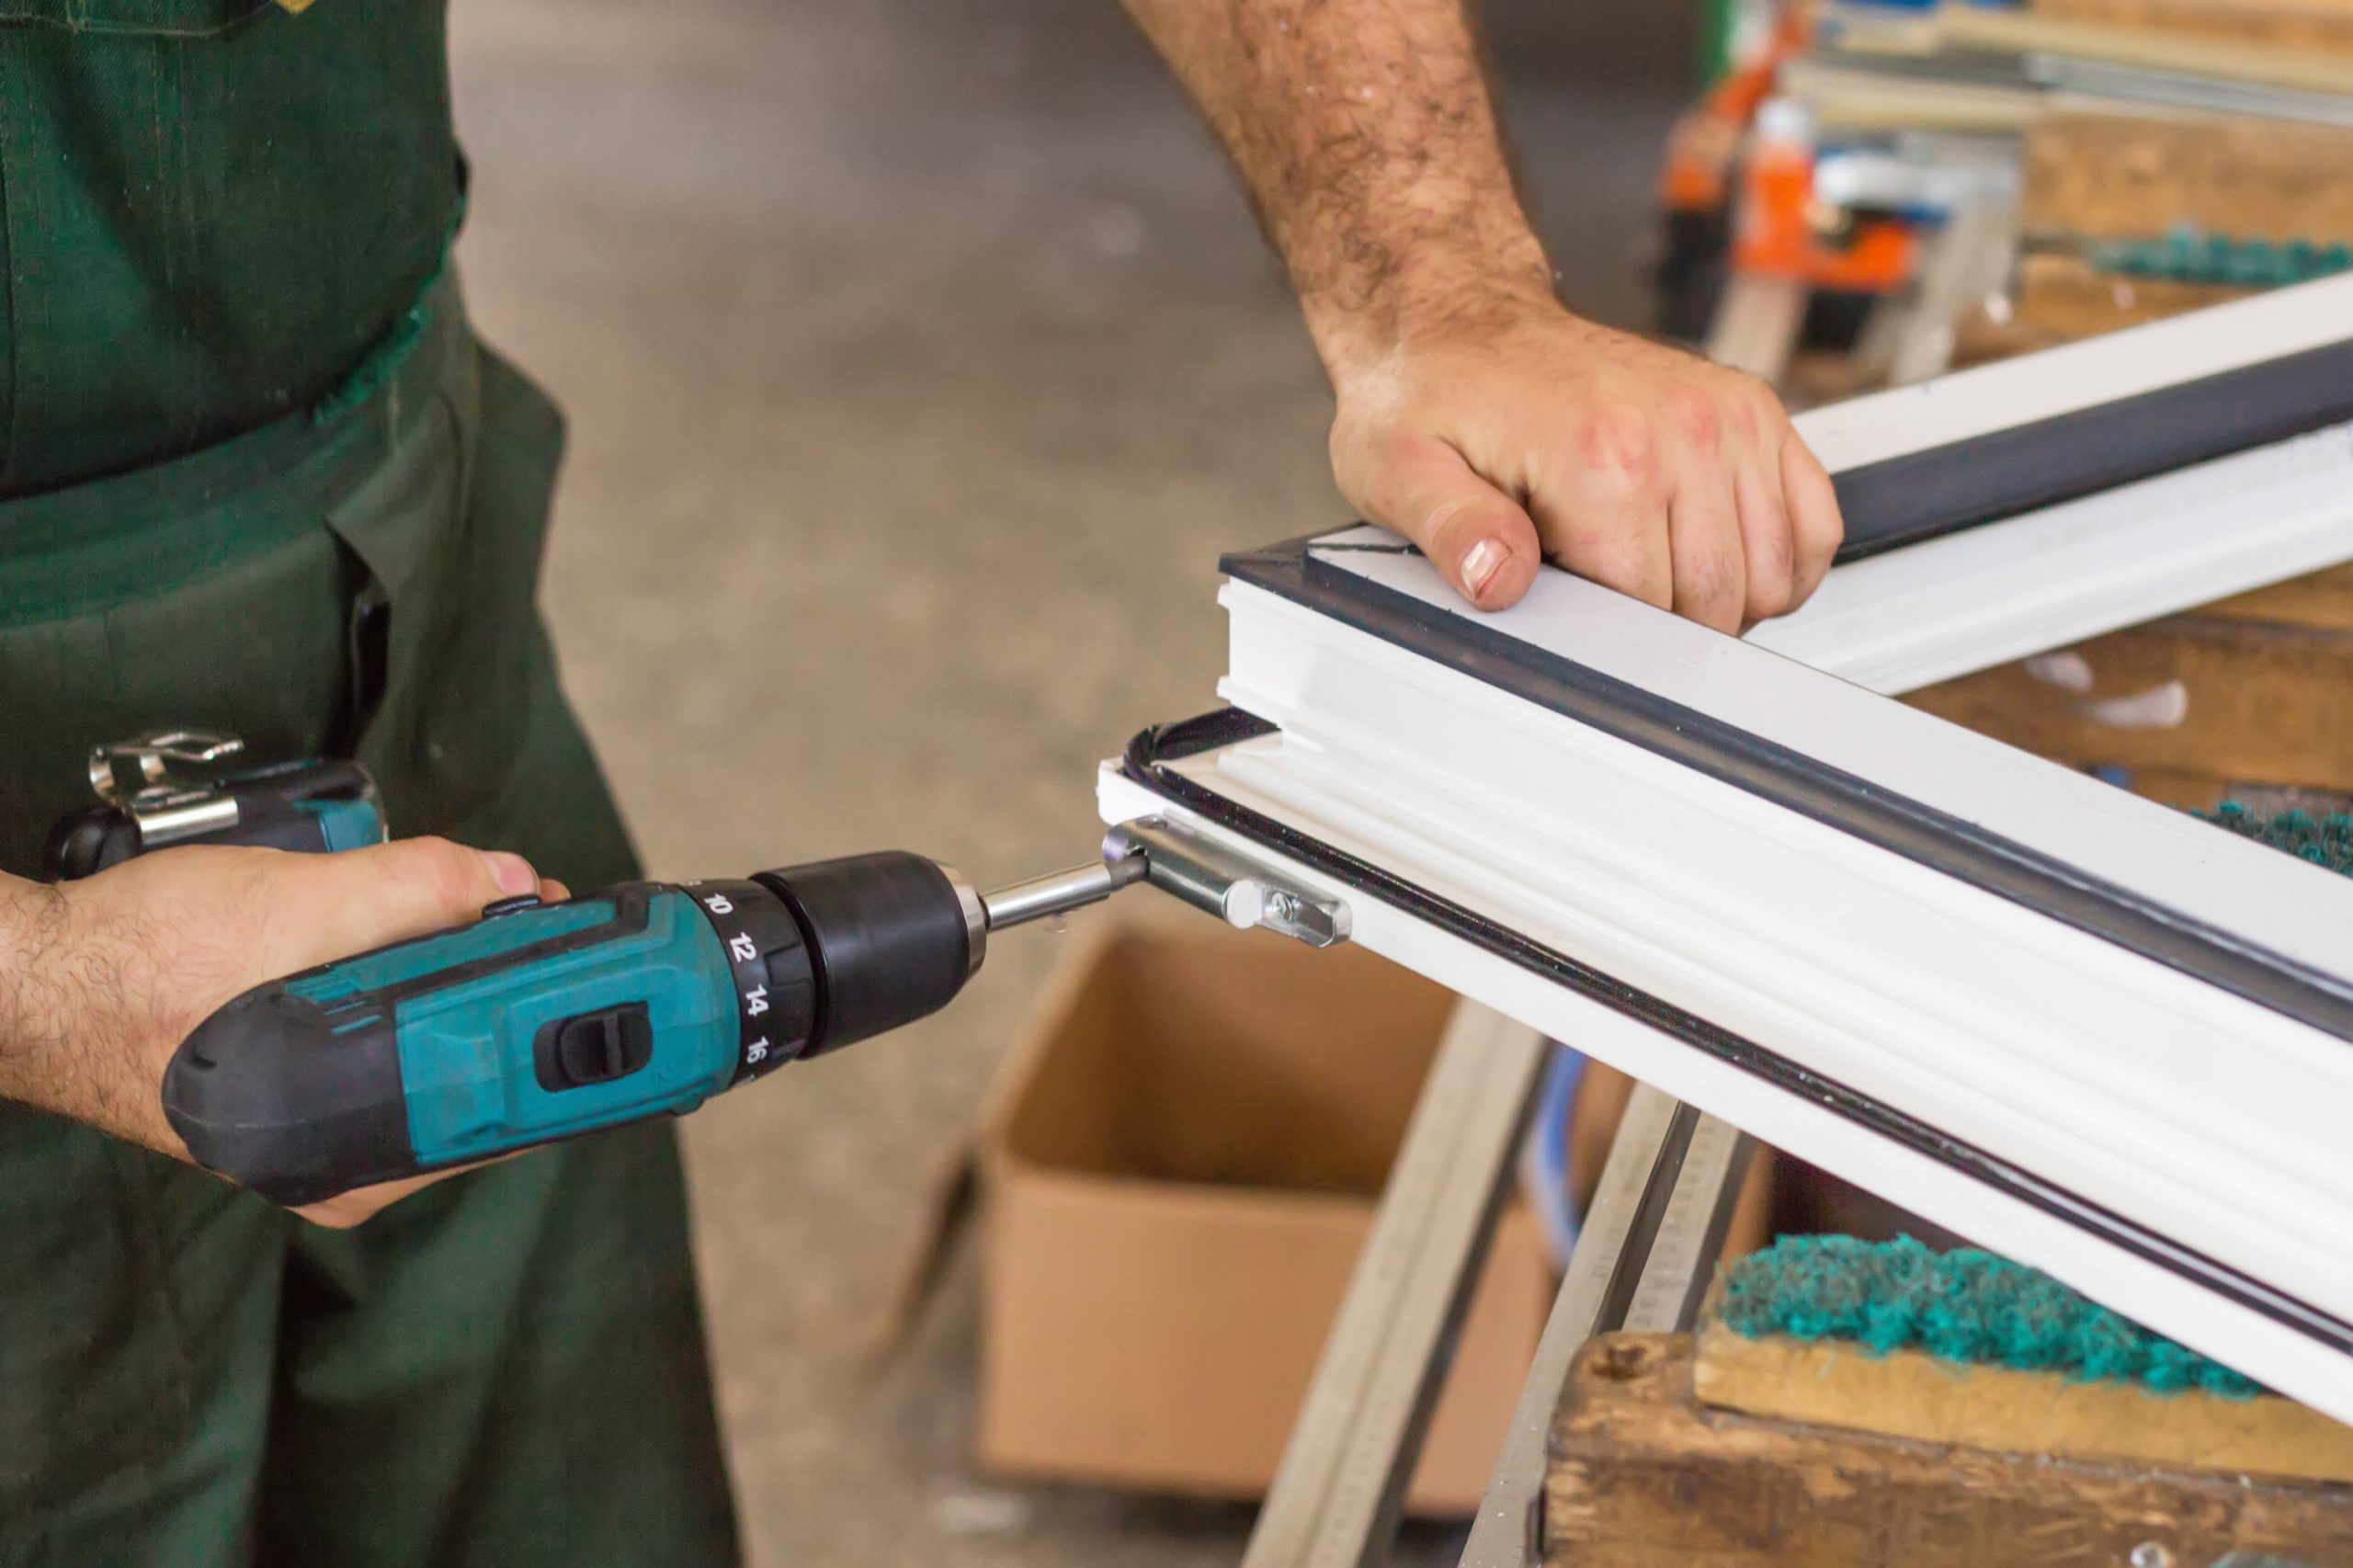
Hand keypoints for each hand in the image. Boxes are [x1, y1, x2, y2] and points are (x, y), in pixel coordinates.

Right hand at [0, 838, 564, 1226]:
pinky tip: (411, 945)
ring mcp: (315, 1132)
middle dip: (513, 999)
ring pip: (429, 1057)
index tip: (595, 969)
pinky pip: (381, 1045)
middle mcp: (342, 1162)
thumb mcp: (297, 905)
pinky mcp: (292, 1093)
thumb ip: (414, 892)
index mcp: (354, 1156)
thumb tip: (513, 884)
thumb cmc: (142, 959)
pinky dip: (406, 992)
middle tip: (540, 924)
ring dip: (461, 987)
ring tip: (482, 922)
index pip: (502, 1108)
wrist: (28, 980)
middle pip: (474, 1079)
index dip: (552, 1029)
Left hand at [1327, 291, 1843, 629]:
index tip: (1572, 615)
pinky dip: (1782, 561)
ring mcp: (1728, 416)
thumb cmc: (1431, 396)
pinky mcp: (1753, 409)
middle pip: (1719, 600)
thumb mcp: (1403, 471)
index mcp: (1603, 456)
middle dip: (1664, 626)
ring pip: (1774, 573)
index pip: (1654, 613)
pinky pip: (1814, 521)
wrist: (1461, 320)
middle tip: (1600, 595)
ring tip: (1650, 573)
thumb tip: (1497, 577)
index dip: (1612, 640)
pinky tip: (1722, 561)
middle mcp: (1681, 430)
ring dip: (1725, 598)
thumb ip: (1453, 530)